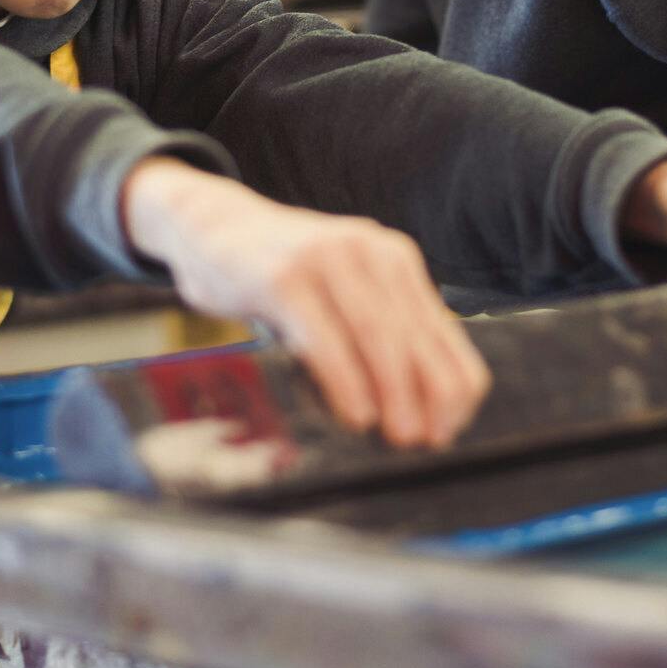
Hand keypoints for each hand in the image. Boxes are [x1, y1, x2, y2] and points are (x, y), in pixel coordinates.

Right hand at [120, 158, 490, 448]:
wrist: (213, 225)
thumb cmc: (282, 275)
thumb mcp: (341, 292)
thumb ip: (378, 333)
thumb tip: (417, 408)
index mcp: (394, 260)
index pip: (443, 332)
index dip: (453, 387)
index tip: (448, 431)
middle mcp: (369, 252)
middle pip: (415, 337)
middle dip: (429, 397)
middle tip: (426, 442)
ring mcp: (326, 259)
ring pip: (378, 336)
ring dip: (396, 394)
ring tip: (400, 435)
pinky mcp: (283, 276)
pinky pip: (326, 338)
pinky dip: (347, 381)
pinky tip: (356, 414)